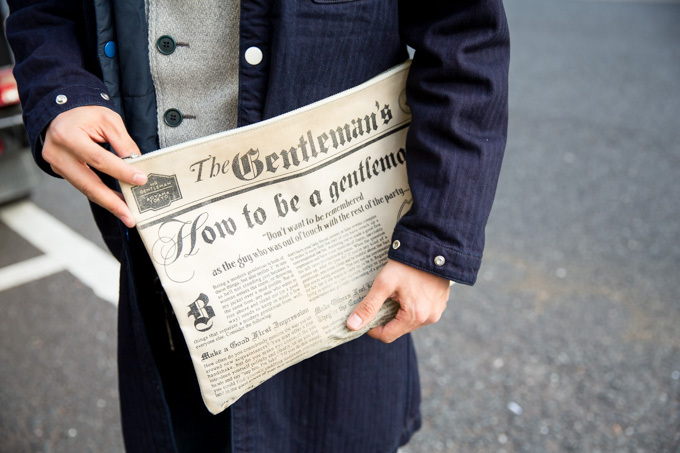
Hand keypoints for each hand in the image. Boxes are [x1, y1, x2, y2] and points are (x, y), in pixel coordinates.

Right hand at [43, 106, 146, 227]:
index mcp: (68, 136)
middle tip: (130, 217)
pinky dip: (100, 194)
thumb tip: (138, 165)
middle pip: (88, 183)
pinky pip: (83, 185)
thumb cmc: (85, 114)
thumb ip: (123, 143)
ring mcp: (56, 164)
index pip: (99, 159)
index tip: (141, 180)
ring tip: (126, 214)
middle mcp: (58, 153)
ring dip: (108, 203)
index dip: (121, 171)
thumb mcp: (108, 120)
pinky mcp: (60, 170)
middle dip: (111, 202)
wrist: (61, 112)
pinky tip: (116, 202)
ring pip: (85, 189)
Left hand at [346, 259, 449, 342]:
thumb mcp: (384, 284)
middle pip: (399, 329)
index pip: (387, 335)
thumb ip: (368, 306)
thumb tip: (352, 325)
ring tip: (394, 294)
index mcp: (415, 316)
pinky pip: (422, 313)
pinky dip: (411, 307)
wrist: (431, 247)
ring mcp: (437, 311)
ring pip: (410, 322)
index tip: (365, 317)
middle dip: (386, 319)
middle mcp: (429, 318)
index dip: (372, 329)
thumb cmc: (407, 265)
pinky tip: (406, 292)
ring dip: (399, 313)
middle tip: (378, 302)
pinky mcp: (440, 303)